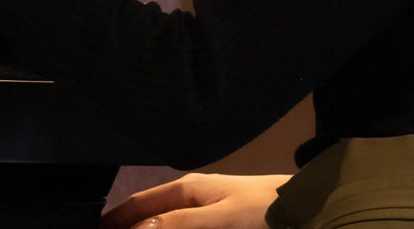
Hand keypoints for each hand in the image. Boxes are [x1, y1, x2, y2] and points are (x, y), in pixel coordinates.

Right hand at [101, 173, 288, 228]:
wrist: (299, 205)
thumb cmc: (261, 208)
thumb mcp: (220, 218)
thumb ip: (181, 223)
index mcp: (185, 189)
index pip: (138, 204)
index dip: (115, 218)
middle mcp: (188, 196)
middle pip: (146, 213)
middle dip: (124, 225)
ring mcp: (200, 208)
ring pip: (161, 221)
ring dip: (144, 228)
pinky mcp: (213, 220)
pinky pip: (178, 224)